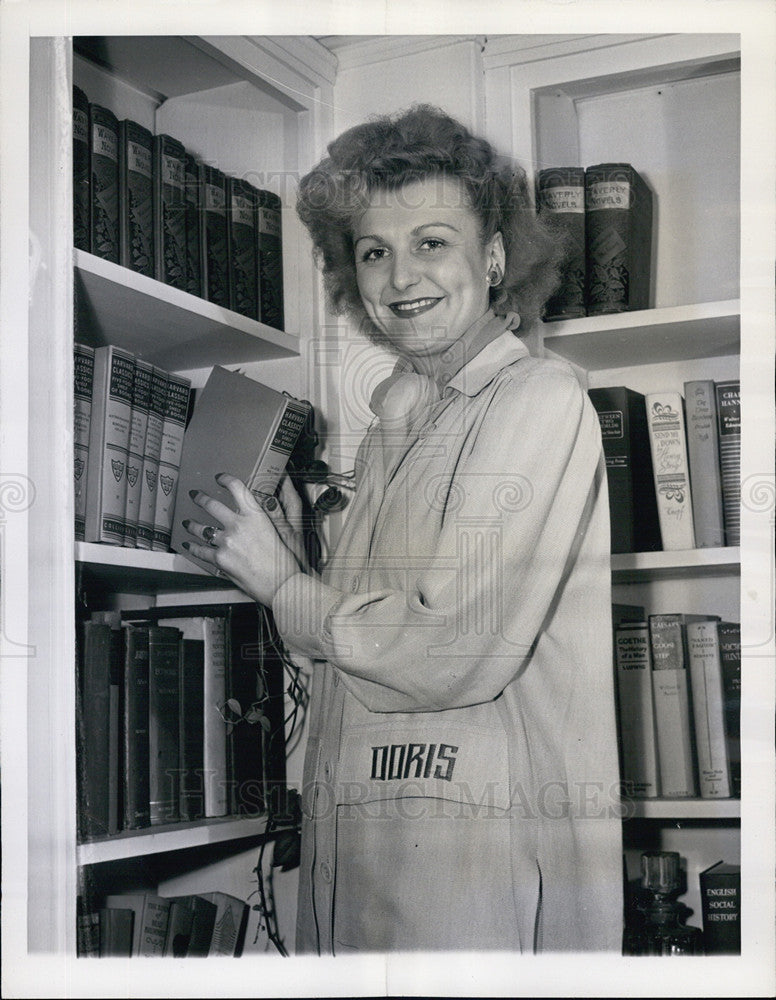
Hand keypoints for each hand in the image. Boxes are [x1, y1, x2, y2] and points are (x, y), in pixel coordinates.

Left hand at [181, 473, 305, 606]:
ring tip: (187, 522)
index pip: (237, 488)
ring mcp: (227, 541)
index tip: (219, 477)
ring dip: (192, 524)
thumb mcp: (278, 533)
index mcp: (256, 515)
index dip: (226, 480)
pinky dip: (193, 548)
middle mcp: (238, 524)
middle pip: (212, 505)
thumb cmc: (284, 562)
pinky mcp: (220, 559)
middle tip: (194, 495)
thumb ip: (260, 524)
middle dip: (200, 498)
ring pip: (202, 528)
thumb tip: (250, 522)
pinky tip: (188, 545)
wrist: (281, 583)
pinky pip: (201, 550)